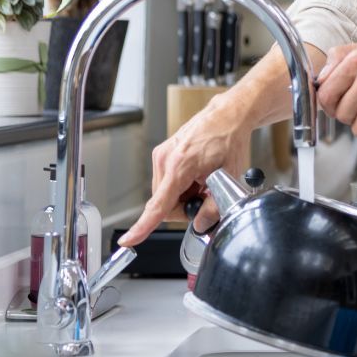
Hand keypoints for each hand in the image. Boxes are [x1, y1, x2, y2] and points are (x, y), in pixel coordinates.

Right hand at [117, 96, 251, 247]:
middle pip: (164, 204)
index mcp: (179, 166)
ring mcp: (161, 156)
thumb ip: (214, 206)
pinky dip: (180, 185)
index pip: (158, 205)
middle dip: (184, 208)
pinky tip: (196, 175)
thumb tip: (201, 223)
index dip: (143, 227)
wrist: (226, 116)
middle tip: (205, 196)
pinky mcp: (162, 154)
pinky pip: (166, 182)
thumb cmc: (228, 139)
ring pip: (165, 194)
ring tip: (202, 181)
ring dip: (182, 196)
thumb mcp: (228, 176)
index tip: (128, 240)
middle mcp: (164, 159)